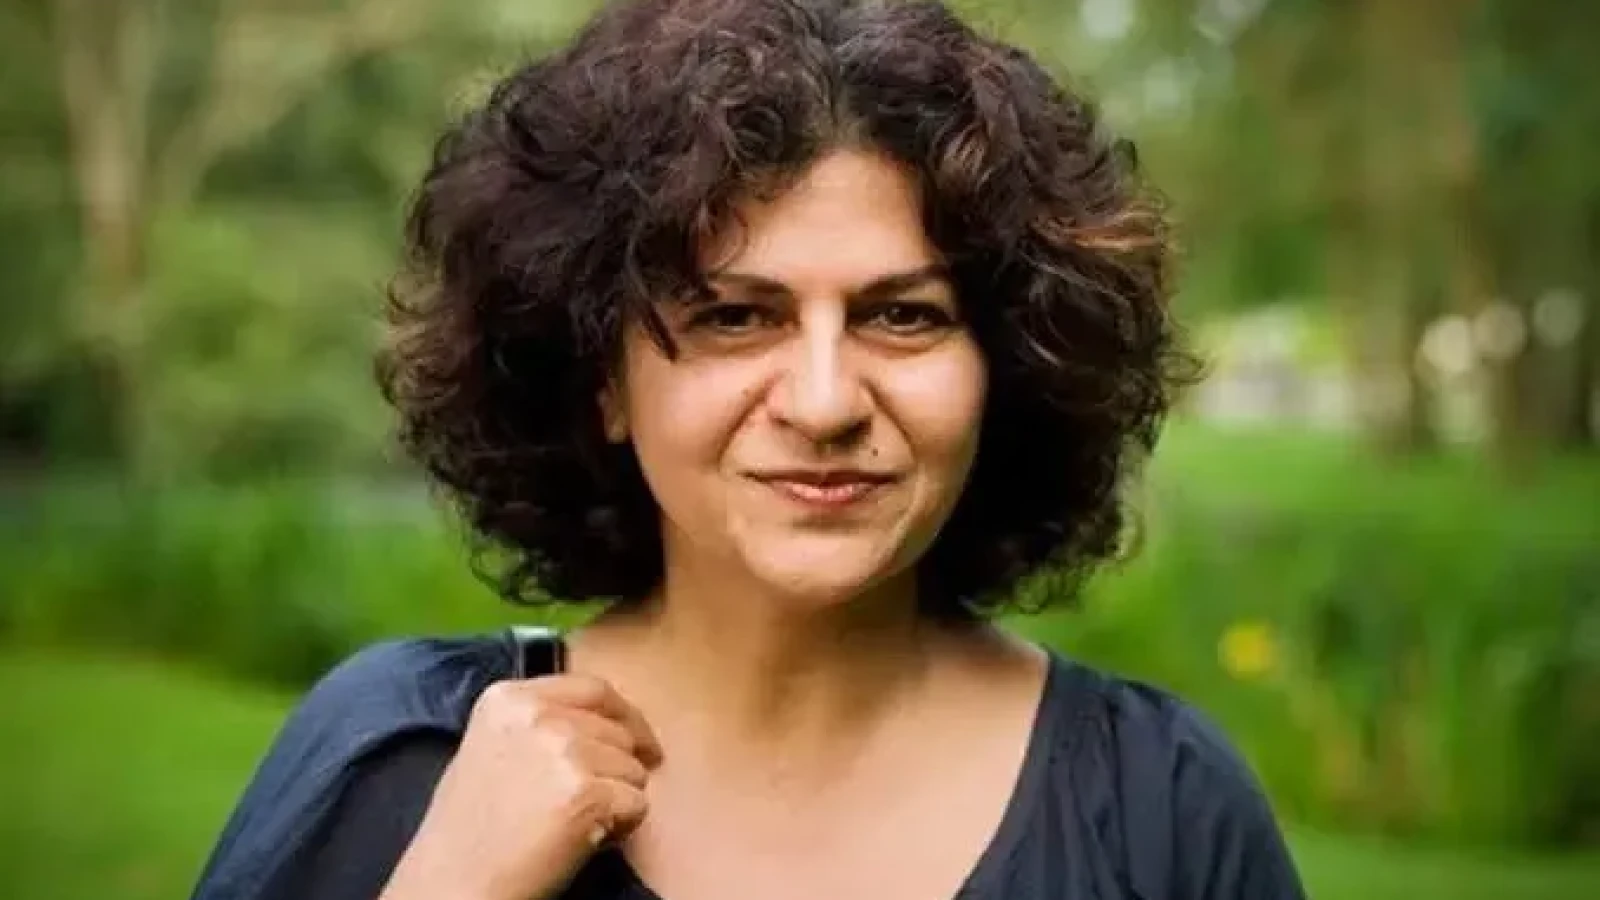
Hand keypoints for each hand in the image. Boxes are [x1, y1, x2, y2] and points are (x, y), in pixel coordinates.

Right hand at [379, 673, 662, 899]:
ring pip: (633, 769)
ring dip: (618, 801)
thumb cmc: (470, 832)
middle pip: (619, 731)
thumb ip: (540, 725)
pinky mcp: (586, 793)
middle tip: (588, 806)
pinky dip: (622, 827)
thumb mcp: (491, 749)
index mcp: (508, 699)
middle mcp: (537, 715)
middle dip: (618, 770)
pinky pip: (637, 804)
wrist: (455, 884)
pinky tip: (584, 840)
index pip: (593, 689)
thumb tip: (607, 725)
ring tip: (573, 826)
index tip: (640, 743)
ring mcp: (564, 751)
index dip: (625, 718)